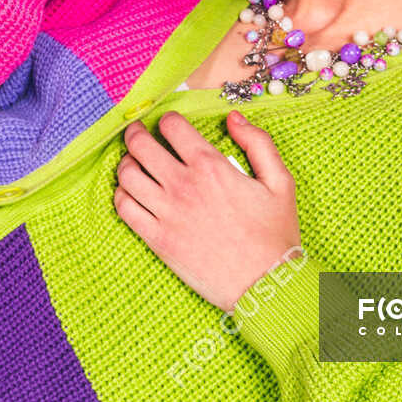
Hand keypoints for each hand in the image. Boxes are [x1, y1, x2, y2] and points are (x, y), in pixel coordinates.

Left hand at [114, 111, 303, 311]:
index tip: (167, 124)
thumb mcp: (280, 182)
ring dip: (126, 162)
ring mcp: (167, 213)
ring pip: (127, 174)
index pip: (172, 127)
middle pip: (140, 145)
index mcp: (211, 166)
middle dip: (135, 133)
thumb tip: (233, 117)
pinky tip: (130, 193)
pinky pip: (124, 209)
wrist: (266, 284)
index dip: (166, 120)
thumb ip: (258, 142)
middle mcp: (183, 185)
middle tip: (137, 132)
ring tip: (132, 162)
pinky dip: (121, 194)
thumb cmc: (275, 234)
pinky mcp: (158, 239)